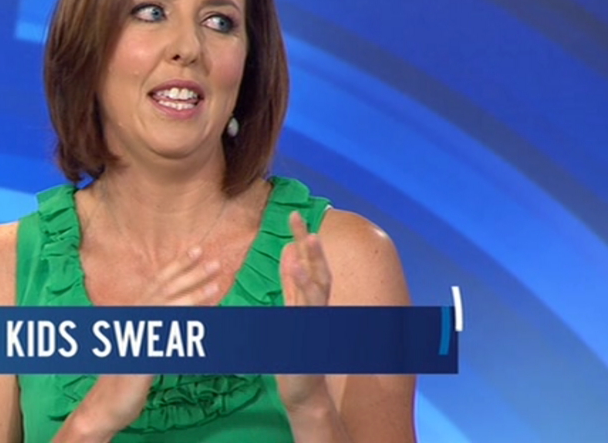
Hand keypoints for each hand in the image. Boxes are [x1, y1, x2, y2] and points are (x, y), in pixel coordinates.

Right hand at [55, 247, 221, 441]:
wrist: (107, 404)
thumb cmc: (127, 376)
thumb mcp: (144, 344)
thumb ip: (159, 326)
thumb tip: (189, 310)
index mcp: (134, 313)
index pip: (158, 283)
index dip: (177, 266)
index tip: (195, 250)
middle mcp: (133, 318)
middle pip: (164, 290)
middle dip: (191, 274)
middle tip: (214, 262)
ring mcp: (137, 335)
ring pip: (167, 308)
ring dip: (193, 294)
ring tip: (215, 285)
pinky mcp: (143, 355)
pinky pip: (168, 335)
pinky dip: (186, 323)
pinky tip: (204, 318)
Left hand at [276, 211, 332, 409]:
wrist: (303, 391)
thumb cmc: (296, 351)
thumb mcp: (291, 309)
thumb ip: (291, 283)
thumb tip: (289, 251)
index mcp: (308, 300)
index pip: (307, 265)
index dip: (301, 240)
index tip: (293, 215)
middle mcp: (316, 308)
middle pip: (317, 269)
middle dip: (309, 243)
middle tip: (298, 216)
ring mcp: (316, 324)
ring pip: (318, 289)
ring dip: (314, 263)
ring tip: (309, 238)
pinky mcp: (311, 339)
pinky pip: (308, 315)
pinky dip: (304, 296)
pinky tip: (298, 279)